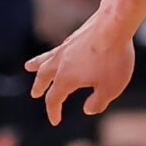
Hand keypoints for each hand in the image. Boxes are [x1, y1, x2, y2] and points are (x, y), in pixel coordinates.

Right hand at [27, 6, 135, 124]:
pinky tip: (59, 52)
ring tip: (29, 66)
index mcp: (66, 78)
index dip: (53, 111)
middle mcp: (61, 62)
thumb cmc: (114, 59)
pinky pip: (59, 48)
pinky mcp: (75, 36)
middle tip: (35, 93)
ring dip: (38, 65)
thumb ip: (97, 103)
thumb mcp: (110, 88)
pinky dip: (53, 54)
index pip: (53, 99)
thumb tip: (87, 109)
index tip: (55, 121)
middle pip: (44, 77)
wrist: (115, 25)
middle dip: (39, 87)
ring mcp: (67, 47)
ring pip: (47, 59)